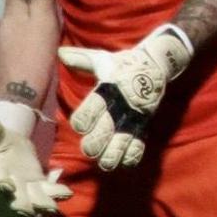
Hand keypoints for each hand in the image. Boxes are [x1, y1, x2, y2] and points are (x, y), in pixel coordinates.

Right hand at [0, 102, 71, 216]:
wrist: (12, 144)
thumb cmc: (0, 140)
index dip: (1, 184)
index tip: (8, 186)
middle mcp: (10, 185)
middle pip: (15, 198)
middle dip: (23, 205)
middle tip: (30, 210)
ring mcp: (26, 187)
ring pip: (34, 199)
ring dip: (43, 204)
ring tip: (53, 208)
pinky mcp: (40, 184)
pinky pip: (49, 190)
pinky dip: (57, 192)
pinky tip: (67, 192)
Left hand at [58, 24, 193, 169]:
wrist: (156, 64)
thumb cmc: (124, 64)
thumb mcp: (102, 59)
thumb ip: (80, 59)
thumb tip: (59, 53)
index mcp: (108, 88)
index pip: (92, 109)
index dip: (82, 121)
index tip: (79, 125)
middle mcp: (121, 105)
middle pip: (105, 131)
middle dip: (94, 144)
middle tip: (89, 149)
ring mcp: (134, 116)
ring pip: (122, 142)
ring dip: (111, 155)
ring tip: (104, 163)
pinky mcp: (145, 123)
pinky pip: (139, 144)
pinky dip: (131, 156)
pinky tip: (123, 162)